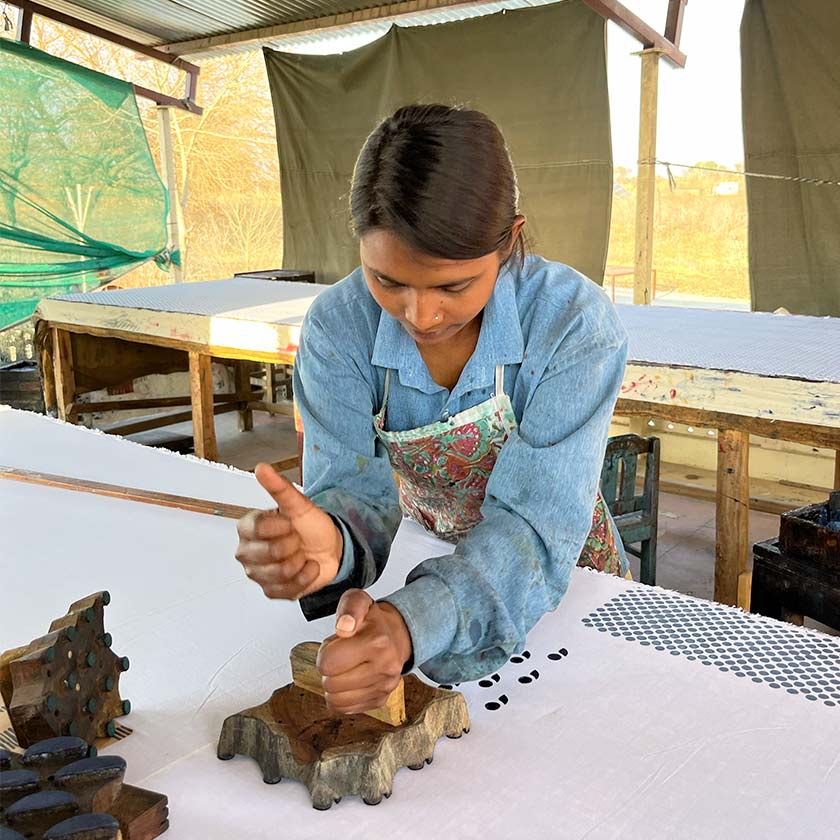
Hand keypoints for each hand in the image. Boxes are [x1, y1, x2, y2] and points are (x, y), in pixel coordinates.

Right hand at [235, 463, 342, 598]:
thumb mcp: (299, 504)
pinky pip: (289, 588)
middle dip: (293, 544)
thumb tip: (262, 468)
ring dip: (301, 561)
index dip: (281, 526)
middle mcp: (246, 552)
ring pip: (281, 572)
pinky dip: (306, 577)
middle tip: (298, 539)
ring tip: (302, 554)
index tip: (291, 523)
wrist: (329, 549)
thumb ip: (280, 487)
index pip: (258, 528)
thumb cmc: (310, 526)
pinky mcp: (271, 591)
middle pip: (270, 552)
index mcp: (248, 527)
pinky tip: (307, 567)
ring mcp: (257, 574)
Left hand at [317, 589, 412, 714]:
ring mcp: (384, 686)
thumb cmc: (371, 620)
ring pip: (336, 700)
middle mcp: (385, 667)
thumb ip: (349, 608)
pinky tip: (349, 680)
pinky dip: (340, 697)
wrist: (396, 635)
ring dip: (333, 685)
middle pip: (330, 684)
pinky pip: (345, 709)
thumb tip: (344, 628)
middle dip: (328, 669)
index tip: (336, 644)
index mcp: (378, 642)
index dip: (325, 652)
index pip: (328, 662)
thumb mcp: (358, 600)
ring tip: (345, 667)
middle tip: (340, 656)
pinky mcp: (381, 700)